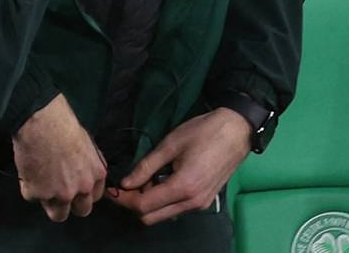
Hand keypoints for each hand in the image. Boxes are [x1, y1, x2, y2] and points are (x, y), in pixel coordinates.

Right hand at [11, 93, 106, 221]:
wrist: (40, 120)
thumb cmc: (63, 122)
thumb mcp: (86, 144)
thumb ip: (86, 164)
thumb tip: (79, 169)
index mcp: (96, 174)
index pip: (94, 197)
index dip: (83, 192)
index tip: (74, 186)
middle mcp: (82, 188)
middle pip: (81, 211)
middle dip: (70, 203)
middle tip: (57, 190)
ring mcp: (60, 194)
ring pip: (57, 214)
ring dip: (49, 202)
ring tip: (40, 186)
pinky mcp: (37, 193)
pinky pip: (31, 197)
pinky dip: (28, 186)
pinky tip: (27, 170)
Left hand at [108, 108, 250, 225]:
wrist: (236, 131)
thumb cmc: (203, 132)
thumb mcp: (169, 145)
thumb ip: (146, 166)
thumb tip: (125, 183)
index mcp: (183, 187)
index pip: (143, 206)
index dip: (123, 200)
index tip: (112, 188)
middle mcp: (192, 203)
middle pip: (151, 217)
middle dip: (133, 204)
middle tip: (126, 184)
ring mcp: (200, 205)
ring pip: (163, 215)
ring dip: (148, 203)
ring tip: (143, 179)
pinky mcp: (205, 201)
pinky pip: (176, 209)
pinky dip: (162, 201)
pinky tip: (160, 181)